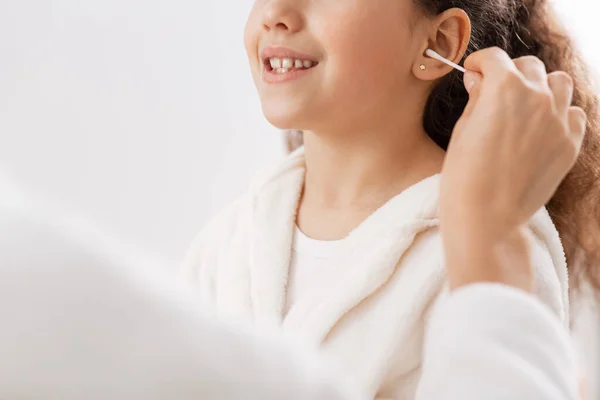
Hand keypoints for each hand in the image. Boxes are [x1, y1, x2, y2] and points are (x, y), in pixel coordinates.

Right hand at [439, 47, 586, 289]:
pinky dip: (560, 114)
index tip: (474, 72)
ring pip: (559, 83)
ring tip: (525, 106)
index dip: (480, 62)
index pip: (495, 57)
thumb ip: (476, 99)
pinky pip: (574, 114)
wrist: (487, 217)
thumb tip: (479, 81)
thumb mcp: (462, 131)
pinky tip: (542, 128)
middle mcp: (537, 97)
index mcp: (504, 88)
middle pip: (529, 66)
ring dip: (541, 87)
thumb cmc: (464, 177)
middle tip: (495, 91)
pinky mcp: (570, 144)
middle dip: (510, 73)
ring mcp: (558, 120)